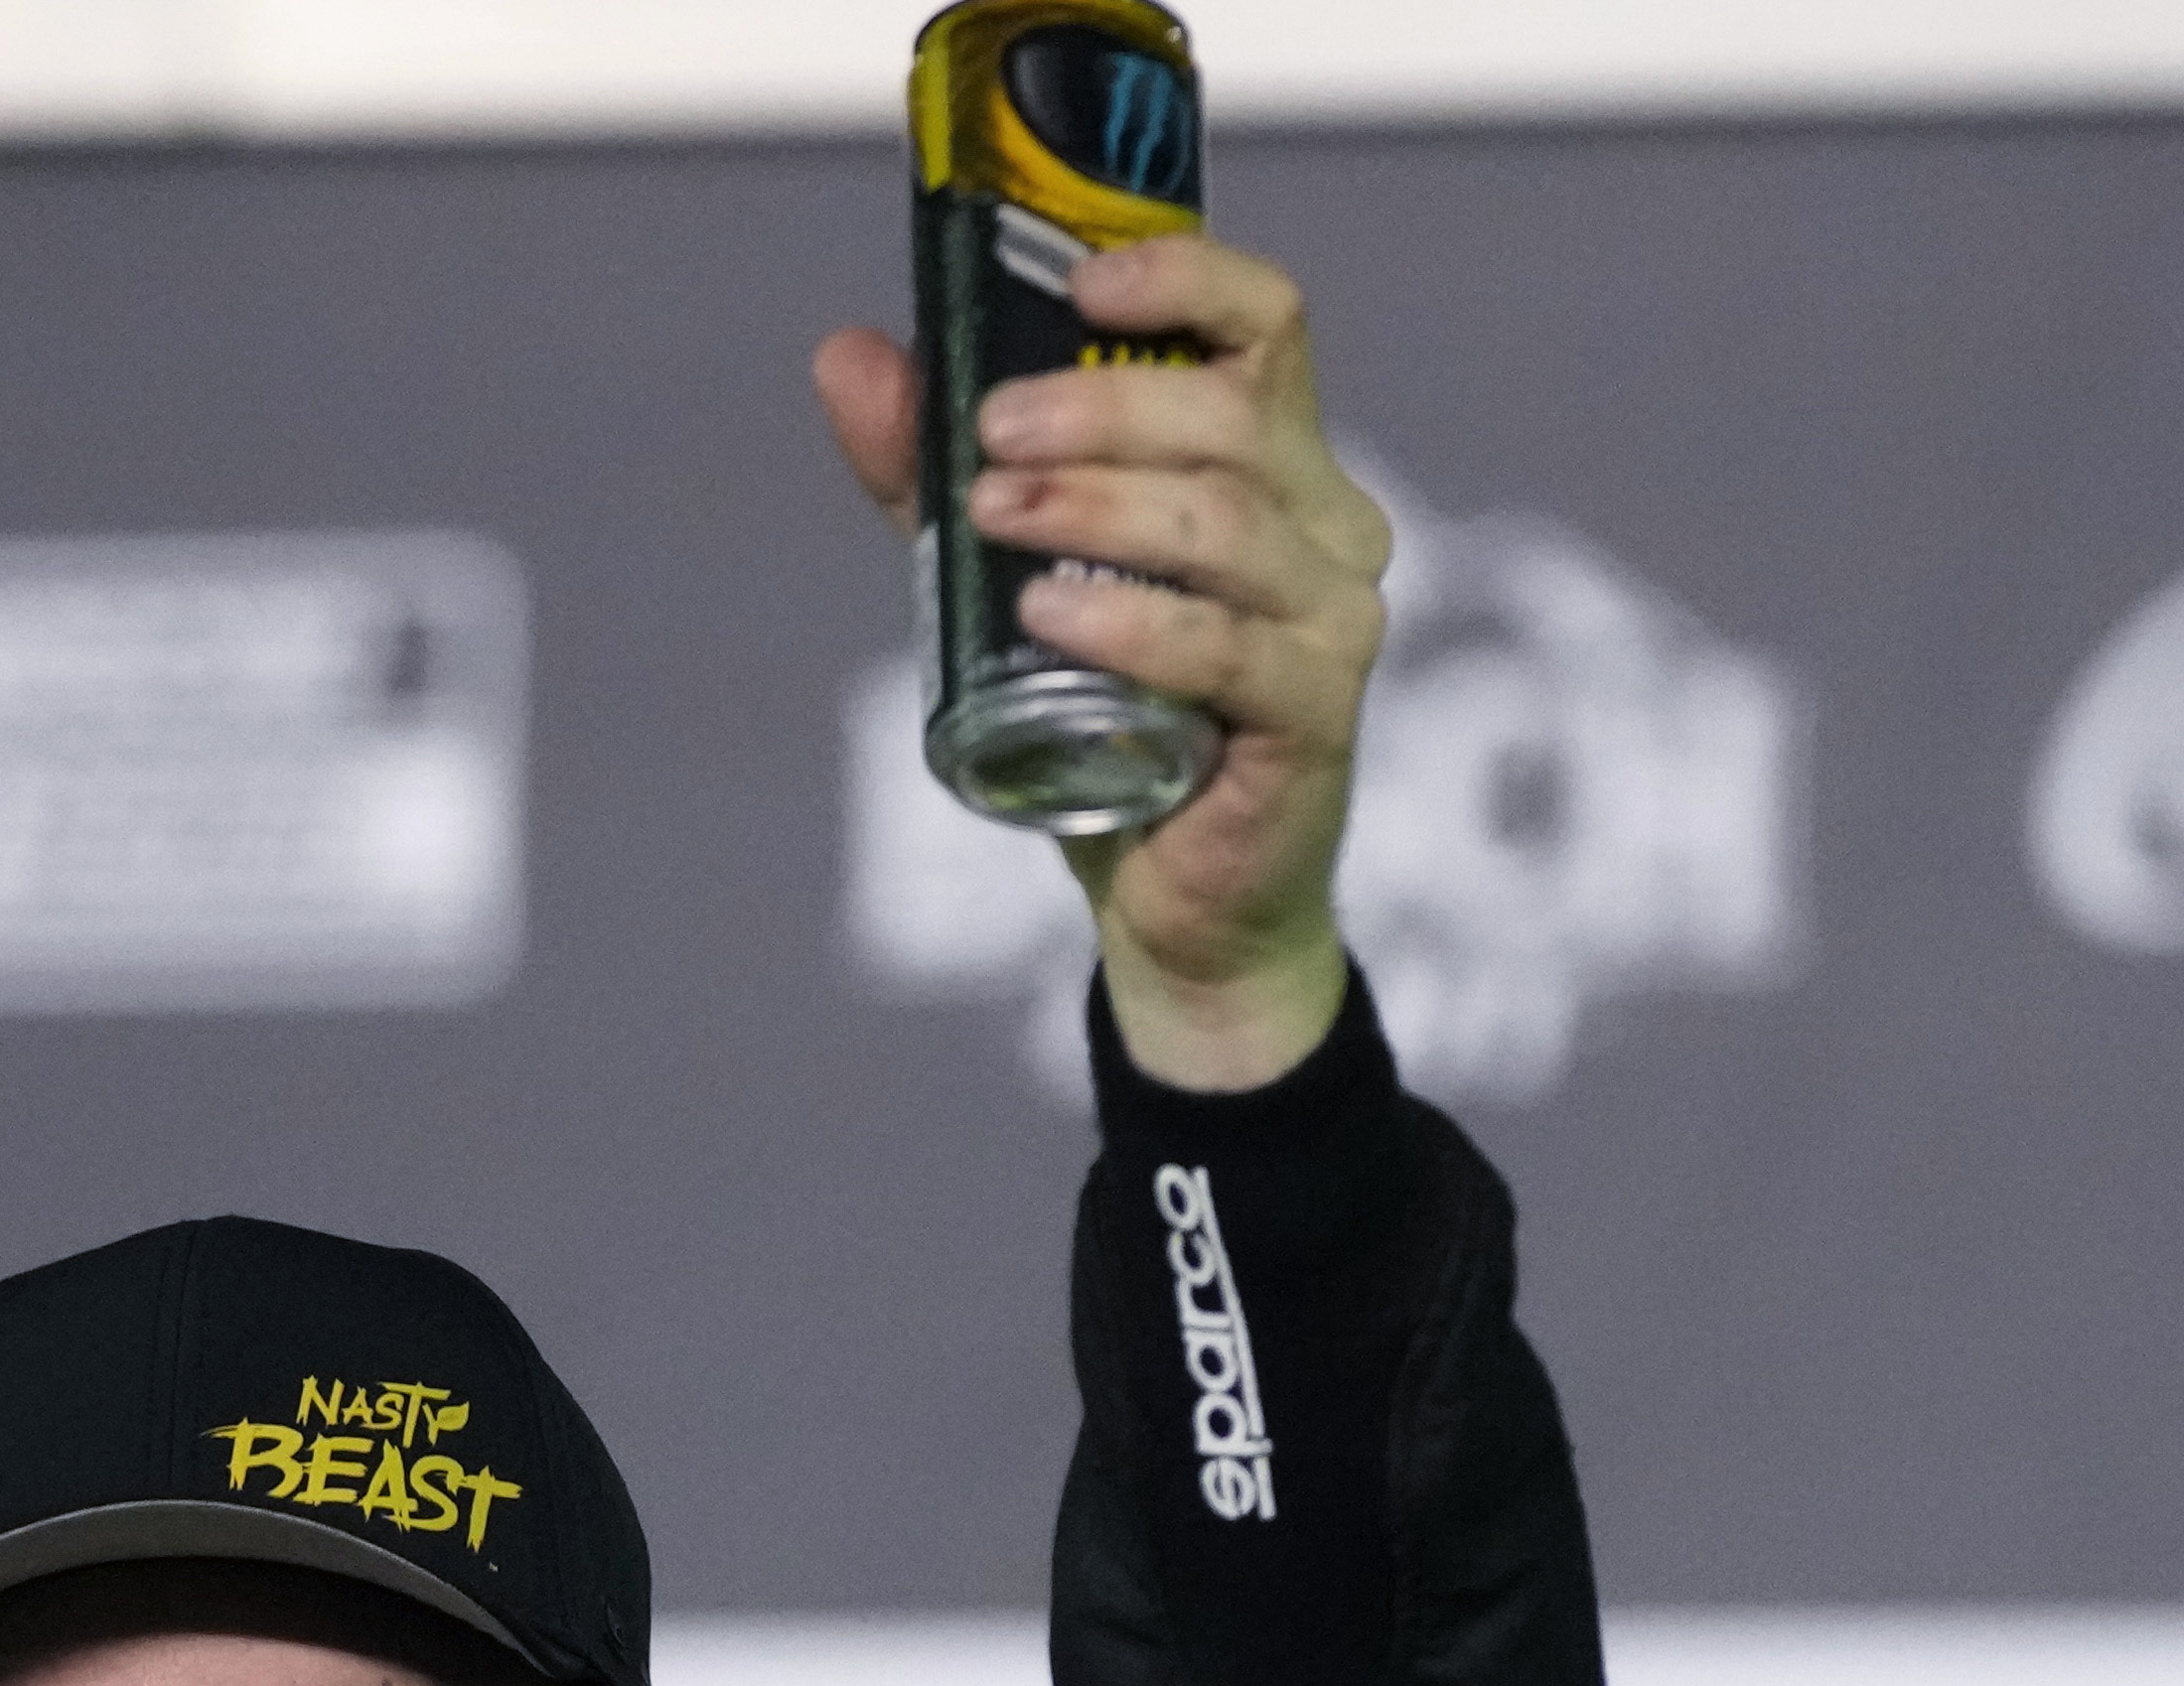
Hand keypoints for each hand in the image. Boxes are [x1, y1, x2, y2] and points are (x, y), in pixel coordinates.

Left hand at [812, 234, 1389, 1090]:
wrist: (1181, 908)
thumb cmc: (1116, 726)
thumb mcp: (1005, 578)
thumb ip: (936, 473)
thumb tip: (849, 355)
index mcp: (1276, 462)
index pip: (1265, 323)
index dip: (1182, 280)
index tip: (1075, 291)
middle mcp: (1329, 524)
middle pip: (1230, 416)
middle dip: (1096, 412)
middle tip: (983, 441)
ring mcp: (1335, 620)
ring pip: (1225, 520)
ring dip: (1097, 507)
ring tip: (991, 520)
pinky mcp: (1318, 713)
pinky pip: (1226, 647)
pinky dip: (1133, 623)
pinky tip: (1050, 615)